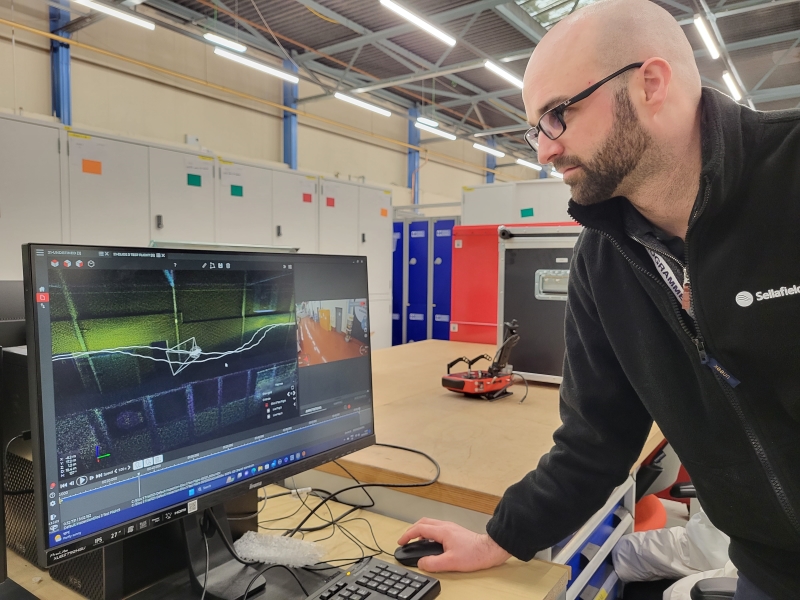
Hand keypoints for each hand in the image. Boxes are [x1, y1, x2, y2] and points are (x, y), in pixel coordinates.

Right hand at [397, 518, 511, 572]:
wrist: (489, 549)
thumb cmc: (474, 554)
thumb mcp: (451, 562)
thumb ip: (433, 563)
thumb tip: (422, 563)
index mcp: (442, 531)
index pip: (419, 529)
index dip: (408, 535)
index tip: (401, 541)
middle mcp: (446, 526)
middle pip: (423, 522)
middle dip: (412, 530)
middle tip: (406, 539)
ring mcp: (451, 528)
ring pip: (430, 524)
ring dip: (420, 531)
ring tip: (416, 541)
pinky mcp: (455, 531)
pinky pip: (437, 528)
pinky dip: (429, 533)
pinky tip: (431, 542)